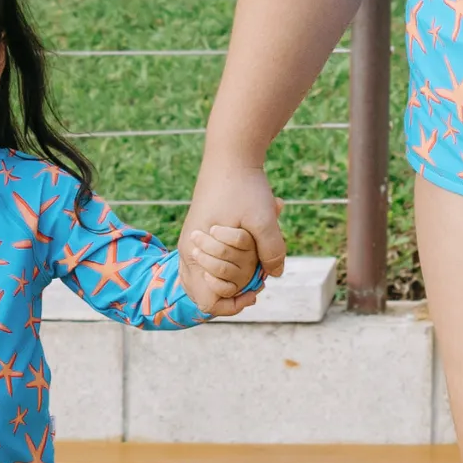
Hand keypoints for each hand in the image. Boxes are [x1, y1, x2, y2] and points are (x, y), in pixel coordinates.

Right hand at [179, 156, 281, 311]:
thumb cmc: (244, 187)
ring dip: (227, 281)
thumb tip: (274, 275)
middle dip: (231, 293)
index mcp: (196, 252)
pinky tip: (244, 258)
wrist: (230, 157)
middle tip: (256, 280)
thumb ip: (271, 250)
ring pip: (203, 280)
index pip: (207, 301)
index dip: (233, 305)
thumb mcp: (264, 219)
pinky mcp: (198, 234)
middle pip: (202, 294)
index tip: (257, 290)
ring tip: (252, 271)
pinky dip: (223, 269)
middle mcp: (188, 250)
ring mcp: (191, 242)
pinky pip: (205, 265)